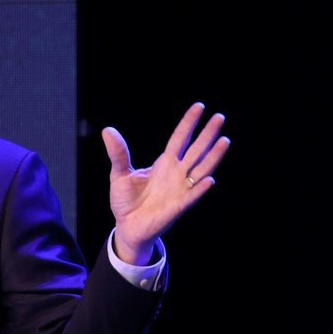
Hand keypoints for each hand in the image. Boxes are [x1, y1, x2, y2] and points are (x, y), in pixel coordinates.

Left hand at [102, 102, 230, 264]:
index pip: (180, 139)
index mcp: (164, 163)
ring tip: (224, 140)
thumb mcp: (119, 174)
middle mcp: (176, 173)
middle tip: (219, 117)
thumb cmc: (126, 201)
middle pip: (196, 150)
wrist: (127, 226)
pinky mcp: (178, 207)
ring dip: (213, 156)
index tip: (200, 107)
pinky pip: (192, 196)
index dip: (189, 123)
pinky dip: (199, 189)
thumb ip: (118, 154)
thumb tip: (107, 130)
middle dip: (207, 134)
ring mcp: (180, 189)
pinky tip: (208, 180)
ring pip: (201, 169)